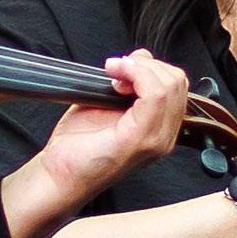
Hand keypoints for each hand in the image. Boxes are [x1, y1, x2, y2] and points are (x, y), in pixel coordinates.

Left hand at [36, 49, 189, 204]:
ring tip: (113, 75)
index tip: (122, 68)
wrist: (59, 176)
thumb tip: (138, 61)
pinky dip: (136, 75)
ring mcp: (156, 140)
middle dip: (147, 65)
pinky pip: (155, 94)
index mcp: (159, 130)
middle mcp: (164, 137)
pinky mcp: (141, 139)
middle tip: (116, 71)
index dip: (151, 68)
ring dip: (139, 68)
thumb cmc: (78, 146)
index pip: (177, 85)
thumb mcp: (109, 106)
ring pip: (169, 84)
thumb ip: (129, 84)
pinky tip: (115, 78)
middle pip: (177, 81)